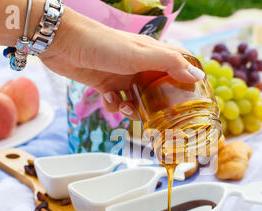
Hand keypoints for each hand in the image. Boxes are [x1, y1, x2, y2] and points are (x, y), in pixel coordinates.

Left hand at [39, 8, 204, 118]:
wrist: (63, 43)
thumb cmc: (103, 44)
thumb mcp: (141, 55)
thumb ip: (170, 64)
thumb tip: (198, 76)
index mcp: (153, 54)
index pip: (180, 65)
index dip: (189, 80)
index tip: (194, 98)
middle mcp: (141, 65)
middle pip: (159, 89)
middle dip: (158, 105)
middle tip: (158, 116)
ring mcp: (123, 75)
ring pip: (138, 100)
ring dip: (134, 109)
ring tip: (125, 106)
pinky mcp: (106, 84)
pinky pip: (117, 102)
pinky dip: (114, 105)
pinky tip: (107, 99)